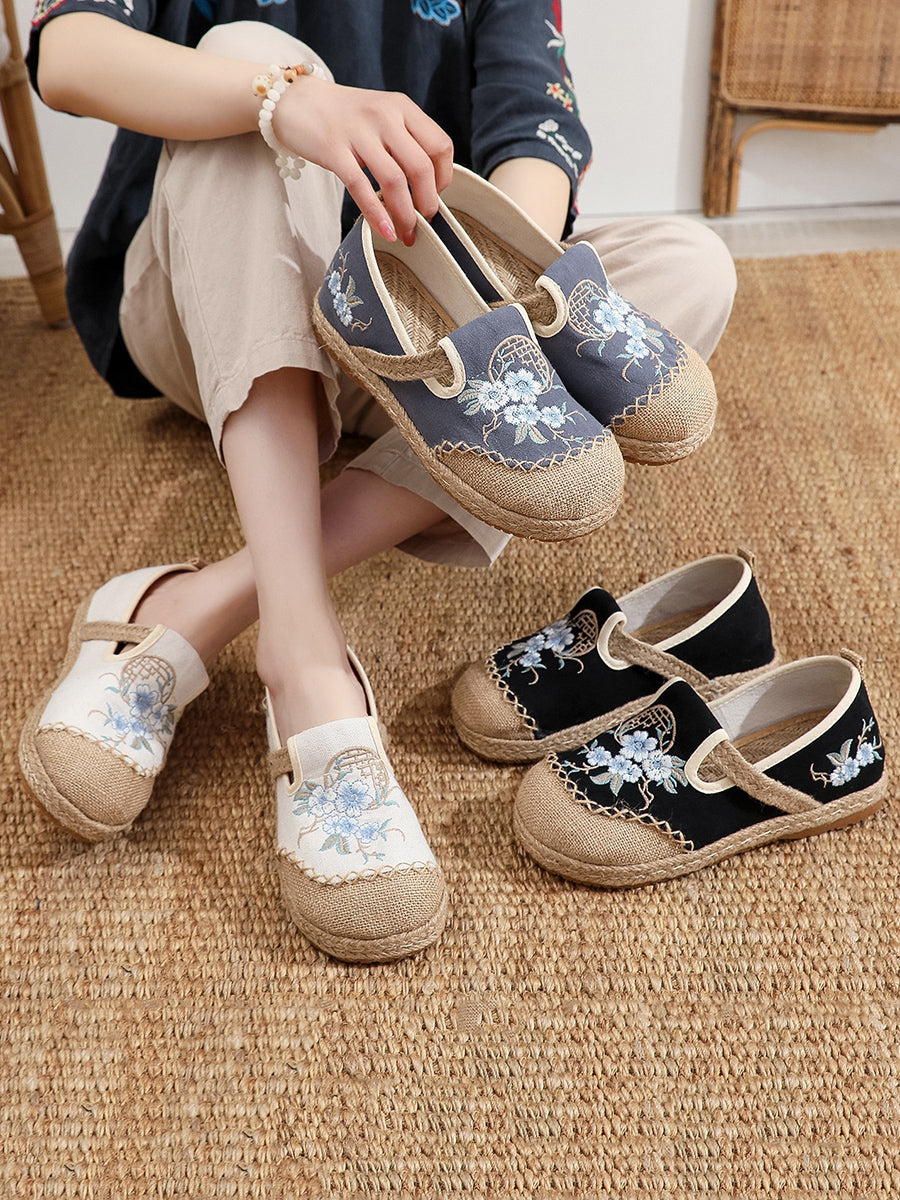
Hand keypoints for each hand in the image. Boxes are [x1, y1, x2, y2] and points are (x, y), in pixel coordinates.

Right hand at [273, 76, 452, 243]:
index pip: (440, 146)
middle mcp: (384, 115)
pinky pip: (360, 187)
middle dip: (427, 204)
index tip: (435, 197)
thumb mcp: (383, 117)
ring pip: (394, 180)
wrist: (298, 101)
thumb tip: (429, 189)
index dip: (443, 179)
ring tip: (406, 234)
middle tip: (424, 224)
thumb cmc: (346, 118)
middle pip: (420, 167)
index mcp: (402, 107)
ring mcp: (358, 131)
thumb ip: (406, 142)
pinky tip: (385, 231)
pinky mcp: (333, 149)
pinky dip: (376, 214)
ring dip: (404, 215)